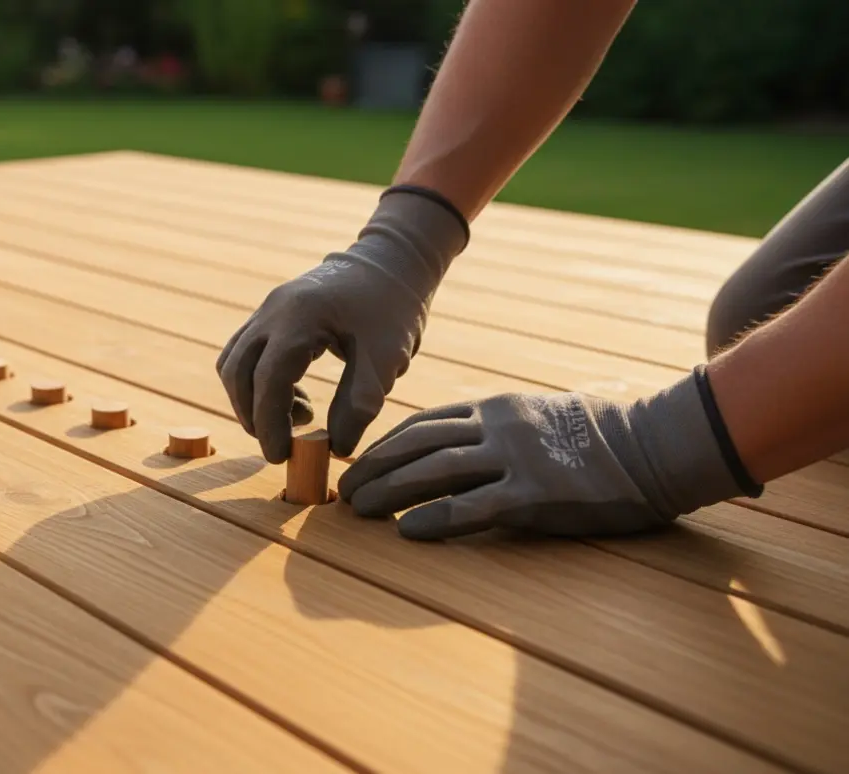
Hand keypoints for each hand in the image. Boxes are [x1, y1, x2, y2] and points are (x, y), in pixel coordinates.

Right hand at [216, 189, 468, 462]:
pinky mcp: (270, 315)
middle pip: (238, 373)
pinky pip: (245, 354)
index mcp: (300, 318)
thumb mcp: (385, 360)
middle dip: (253, 416)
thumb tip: (335, 448)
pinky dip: (258, 383)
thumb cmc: (393, 309)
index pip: (268, 380)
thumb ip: (359, 405)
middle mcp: (273, 311)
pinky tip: (295, 396)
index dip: (269, 424)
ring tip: (298, 417)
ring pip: (234, 364)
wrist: (391, 264)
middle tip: (283, 445)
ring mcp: (267, 310)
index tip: (281, 456)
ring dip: (252, 400)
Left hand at [337, 369, 757, 539]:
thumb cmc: (598, 435)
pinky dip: (436, 518)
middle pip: (417, 444)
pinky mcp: (536, 495)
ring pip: (435, 471)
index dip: (383, 445)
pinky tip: (408, 532)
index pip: (422, 422)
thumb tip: (451, 446)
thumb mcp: (537, 414)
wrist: (656, 445)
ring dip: (390, 491)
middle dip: (374, 467)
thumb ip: (493, 426)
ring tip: (359, 510)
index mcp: (495, 406)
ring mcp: (517, 459)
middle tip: (343, 490)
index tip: (357, 463)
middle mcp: (498, 426)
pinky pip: (474, 507)